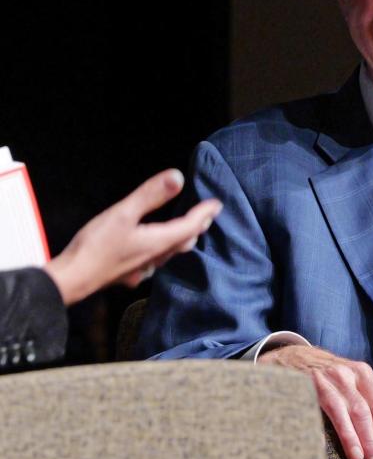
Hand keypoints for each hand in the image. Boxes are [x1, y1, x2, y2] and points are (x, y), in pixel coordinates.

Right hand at [45, 169, 221, 304]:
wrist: (71, 280)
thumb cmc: (95, 246)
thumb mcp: (123, 214)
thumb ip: (150, 195)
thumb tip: (178, 177)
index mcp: (158, 243)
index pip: (190, 227)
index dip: (204, 214)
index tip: (216, 204)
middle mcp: (155, 259)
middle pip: (183, 242)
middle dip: (197, 227)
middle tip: (207, 215)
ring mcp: (142, 270)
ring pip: (170, 254)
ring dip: (181, 239)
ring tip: (188, 229)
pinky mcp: (128, 274)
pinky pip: (155, 261)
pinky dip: (163, 250)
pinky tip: (154, 250)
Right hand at [260, 343, 372, 458]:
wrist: (296, 358)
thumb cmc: (333, 378)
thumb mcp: (358, 387)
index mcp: (362, 373)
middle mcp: (345, 374)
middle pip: (362, 410)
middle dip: (371, 439)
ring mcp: (323, 380)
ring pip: (341, 411)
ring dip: (351, 437)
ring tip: (358, 458)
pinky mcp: (303, 387)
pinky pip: (313, 412)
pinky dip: (319, 430)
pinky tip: (324, 448)